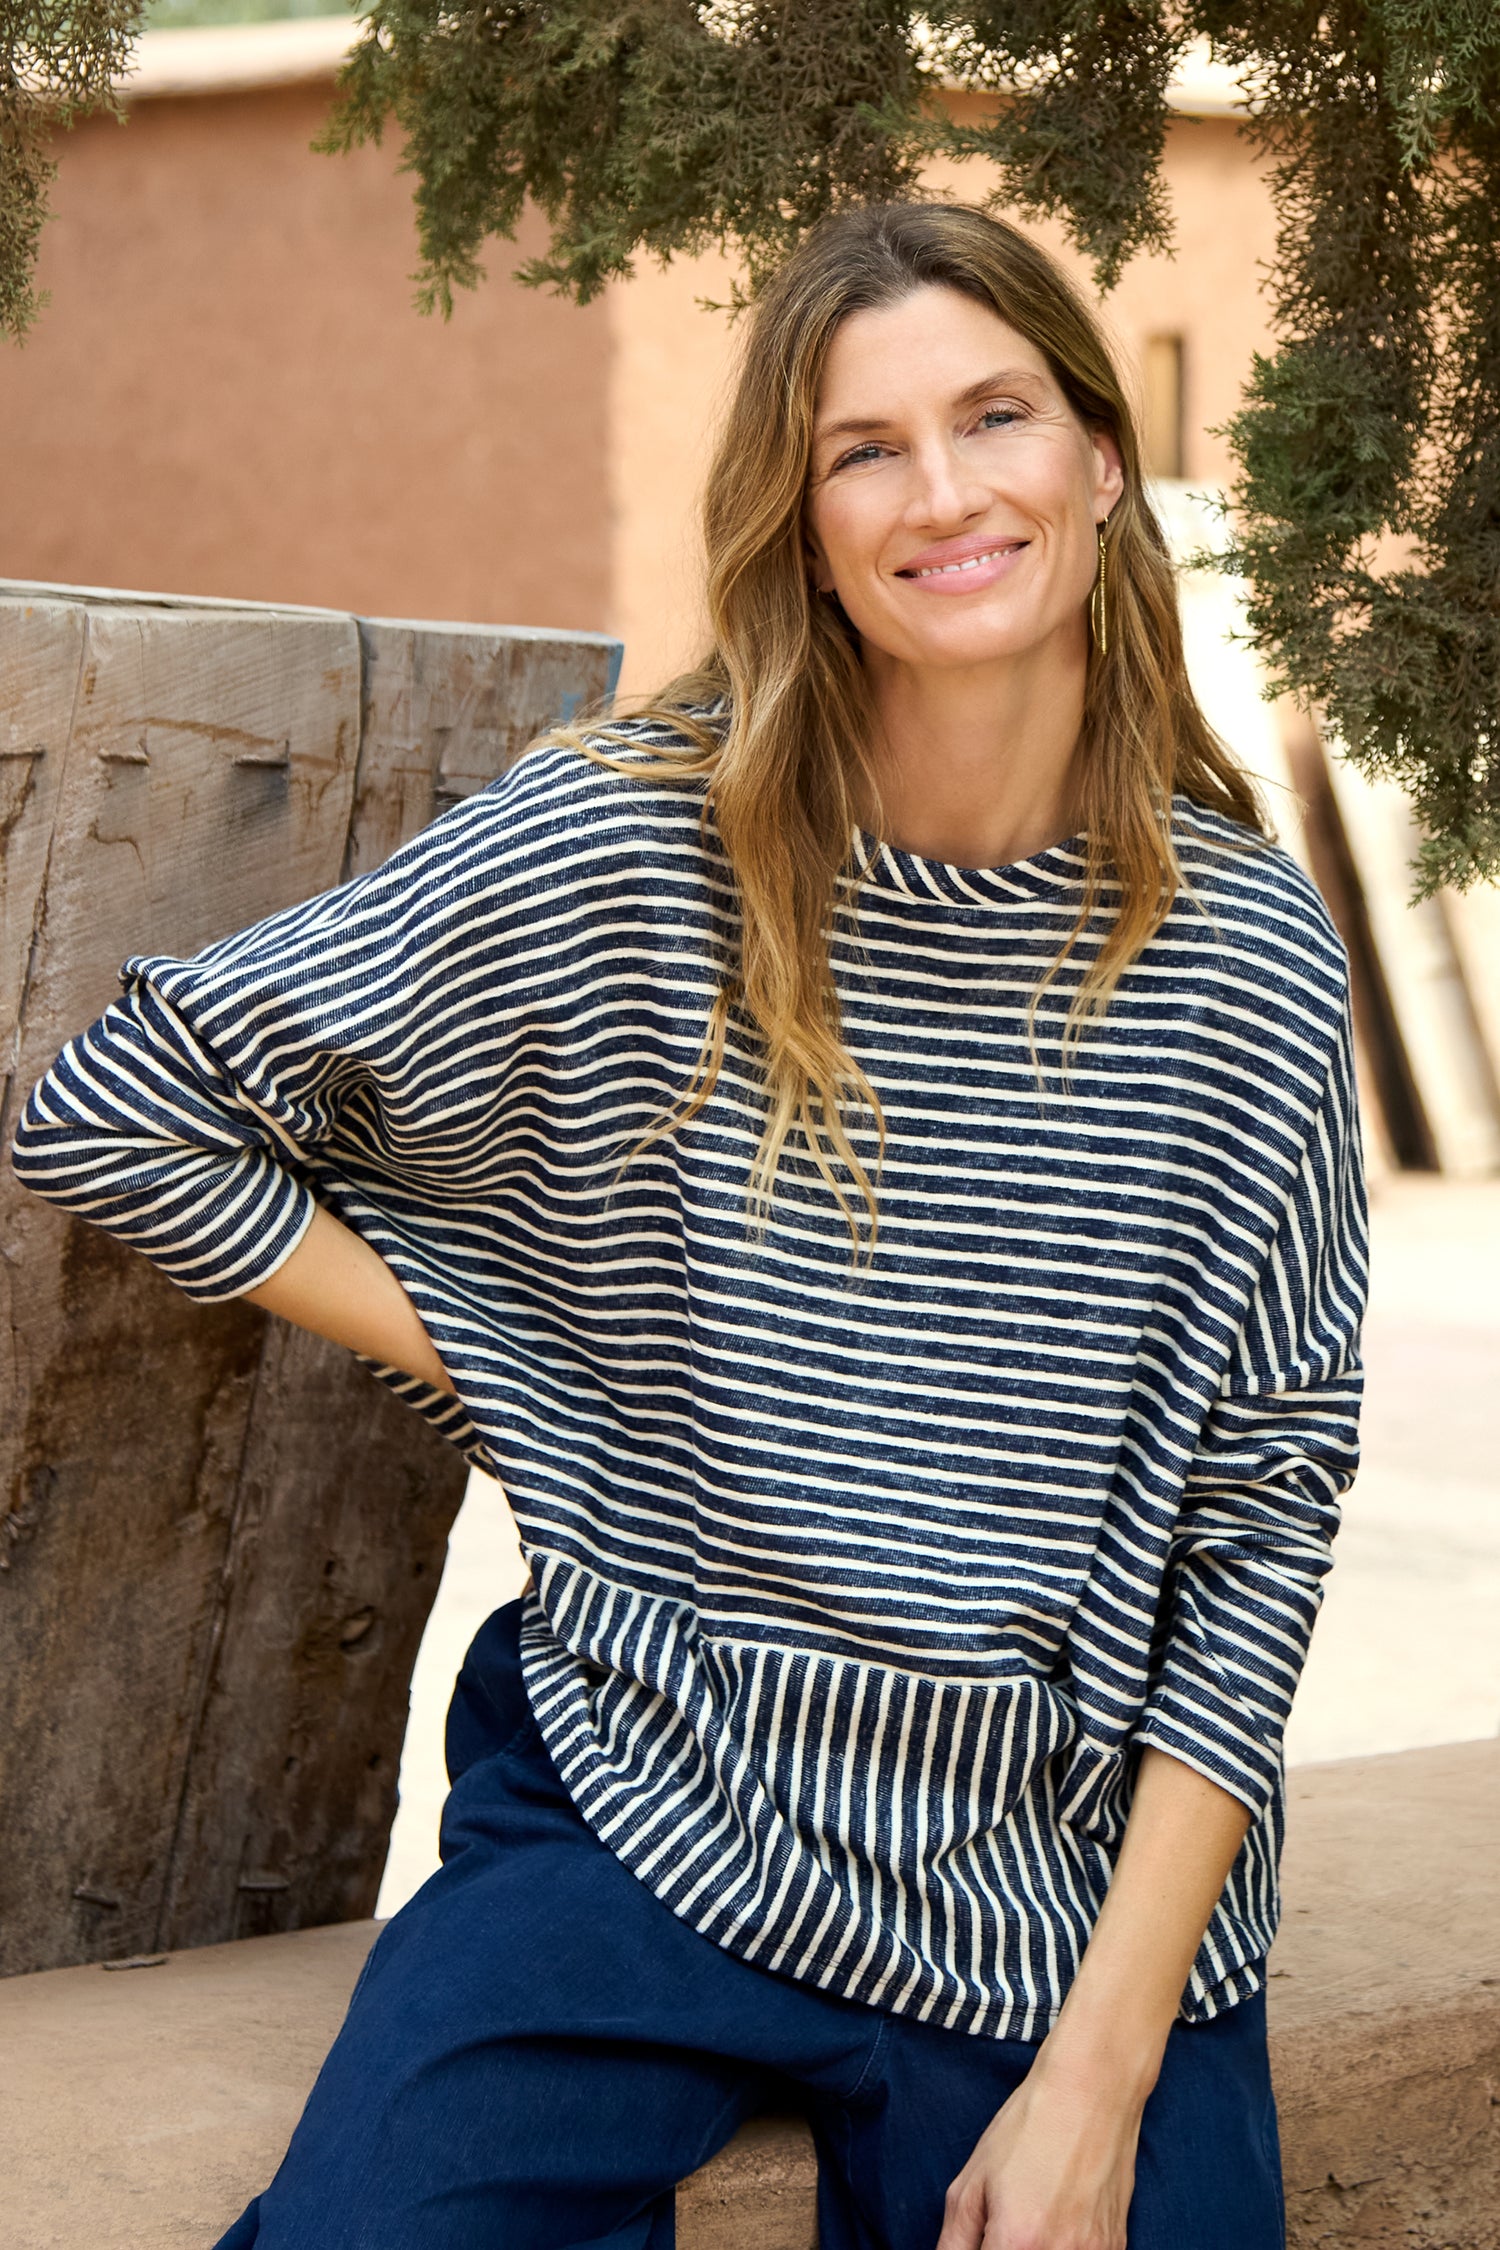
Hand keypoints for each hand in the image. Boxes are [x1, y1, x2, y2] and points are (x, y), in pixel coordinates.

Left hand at [935, 2045, 1144, 2249]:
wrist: (1092, 2091)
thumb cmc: (1030, 2127)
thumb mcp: (973, 2180)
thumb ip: (954, 2241)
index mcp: (1017, 2242)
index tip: (983, 2239)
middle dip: (1003, 2247)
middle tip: (1002, 2225)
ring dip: (1035, 2247)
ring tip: (1035, 2215)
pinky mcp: (1116, 2247)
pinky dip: (1064, 2246)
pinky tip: (1060, 2216)